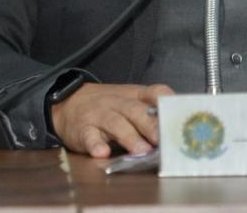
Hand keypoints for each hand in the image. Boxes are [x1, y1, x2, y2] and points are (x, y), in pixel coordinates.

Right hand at [50, 82, 173, 157]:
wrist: (68, 102)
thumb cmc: (107, 106)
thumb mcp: (128, 102)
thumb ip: (149, 113)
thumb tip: (176, 132)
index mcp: (133, 95)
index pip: (154, 92)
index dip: (167, 102)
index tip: (179, 115)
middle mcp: (117, 103)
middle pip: (136, 111)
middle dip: (151, 126)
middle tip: (163, 140)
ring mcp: (99, 115)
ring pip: (116, 124)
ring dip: (130, 138)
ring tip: (141, 151)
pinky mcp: (82, 129)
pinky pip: (89, 136)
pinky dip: (95, 144)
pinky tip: (102, 153)